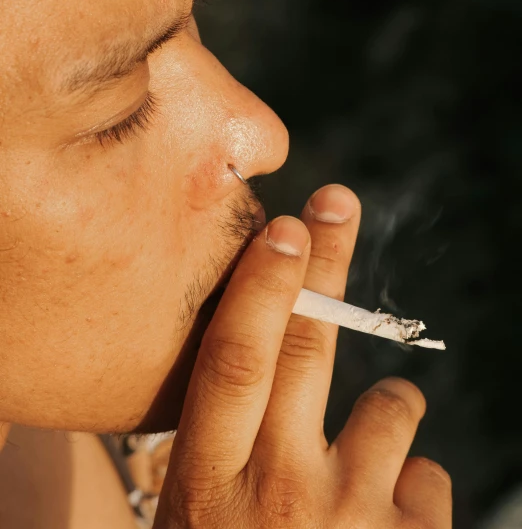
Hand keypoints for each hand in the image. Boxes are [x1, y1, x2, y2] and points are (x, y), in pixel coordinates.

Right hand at [154, 184, 451, 527]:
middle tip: (336, 204)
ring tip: (365, 454)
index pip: (234, 360)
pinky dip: (410, 489)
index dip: (262, 285)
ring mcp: (352, 524)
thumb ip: (222, 453)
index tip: (284, 223)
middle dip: (326, 264)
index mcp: (209, 485)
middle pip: (308, 350)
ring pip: (392, 410)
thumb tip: (252, 375)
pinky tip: (384, 528)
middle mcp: (279, 494)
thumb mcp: (198, 521)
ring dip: (388, 413)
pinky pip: (428, 480)